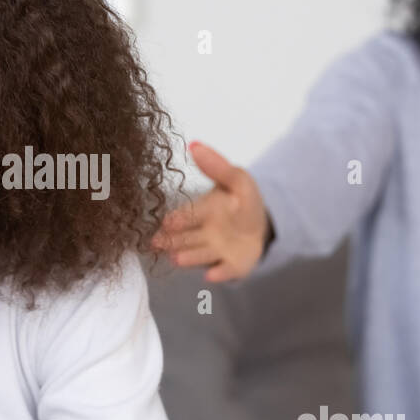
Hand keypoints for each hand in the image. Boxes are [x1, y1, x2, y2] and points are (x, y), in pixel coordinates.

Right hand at [151, 140, 273, 281]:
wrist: (263, 227)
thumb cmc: (244, 202)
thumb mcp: (236, 179)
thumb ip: (216, 166)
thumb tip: (194, 144)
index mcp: (203, 211)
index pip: (189, 214)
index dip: (179, 218)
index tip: (166, 221)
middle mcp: (204, 234)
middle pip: (186, 237)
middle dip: (172, 241)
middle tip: (156, 243)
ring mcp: (217, 251)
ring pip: (200, 254)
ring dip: (189, 256)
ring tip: (177, 258)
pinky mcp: (231, 266)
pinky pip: (225, 271)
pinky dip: (219, 273)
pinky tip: (212, 275)